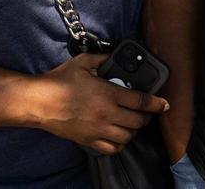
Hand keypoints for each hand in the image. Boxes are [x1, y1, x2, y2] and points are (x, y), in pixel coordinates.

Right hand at [35, 54, 169, 154]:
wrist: (39, 102)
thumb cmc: (59, 81)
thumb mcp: (83, 62)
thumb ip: (102, 59)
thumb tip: (114, 56)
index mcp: (108, 93)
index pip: (141, 101)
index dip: (157, 103)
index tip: (164, 104)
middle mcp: (106, 114)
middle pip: (138, 121)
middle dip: (146, 117)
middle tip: (146, 112)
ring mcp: (98, 129)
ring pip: (127, 136)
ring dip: (133, 131)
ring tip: (132, 123)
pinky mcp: (88, 140)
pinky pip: (111, 148)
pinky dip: (119, 144)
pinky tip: (119, 136)